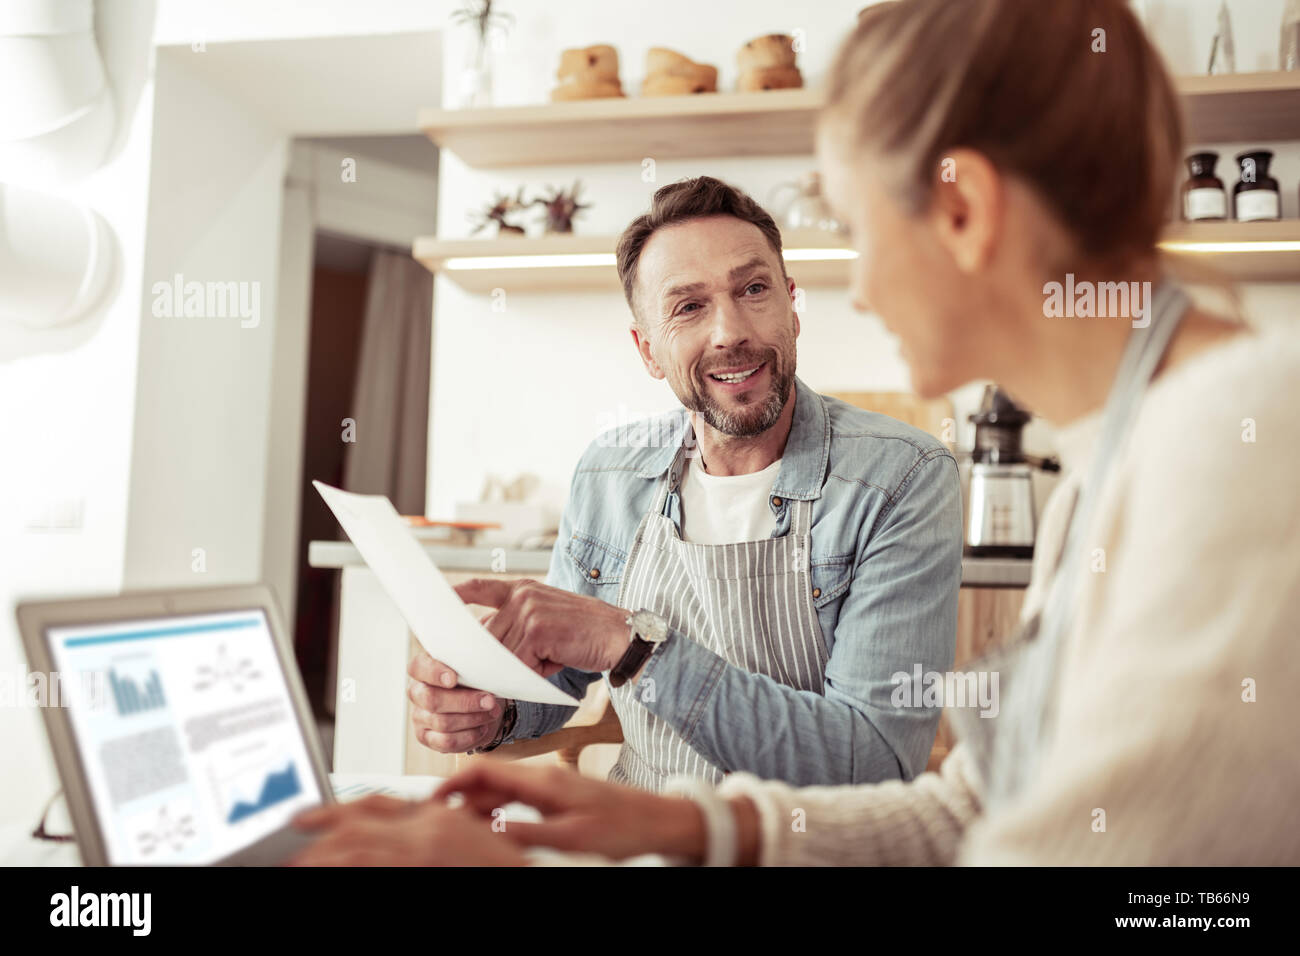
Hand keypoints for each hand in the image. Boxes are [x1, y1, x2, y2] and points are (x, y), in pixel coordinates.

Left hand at [288, 795, 526, 865]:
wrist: (536, 874)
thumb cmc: (504, 865)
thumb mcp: (468, 838)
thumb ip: (435, 831)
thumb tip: (400, 840)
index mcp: (435, 817)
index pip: (376, 803)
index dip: (336, 808)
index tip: (306, 817)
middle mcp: (425, 829)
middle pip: (358, 822)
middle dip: (319, 829)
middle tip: (288, 839)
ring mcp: (421, 852)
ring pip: (355, 849)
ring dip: (321, 856)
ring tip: (293, 863)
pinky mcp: (421, 868)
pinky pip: (369, 869)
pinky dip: (344, 869)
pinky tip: (324, 872)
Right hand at [407, 650, 504, 752]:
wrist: (480, 704)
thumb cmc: (475, 678)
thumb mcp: (474, 663)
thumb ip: (474, 656)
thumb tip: (487, 646)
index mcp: (424, 668)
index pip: (418, 667)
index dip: (434, 673)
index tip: (454, 678)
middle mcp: (417, 692)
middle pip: (431, 699)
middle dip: (464, 702)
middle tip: (490, 700)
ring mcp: (420, 716)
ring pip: (442, 722)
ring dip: (473, 719)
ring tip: (492, 712)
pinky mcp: (427, 737)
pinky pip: (446, 742)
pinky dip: (469, 736)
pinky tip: (482, 728)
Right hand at [434, 761, 706, 860]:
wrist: (660, 820)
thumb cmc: (623, 827)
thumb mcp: (571, 837)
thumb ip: (525, 831)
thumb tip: (484, 831)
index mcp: (542, 781)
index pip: (483, 770)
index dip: (450, 783)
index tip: (427, 802)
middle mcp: (542, 778)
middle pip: (485, 781)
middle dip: (456, 798)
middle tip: (433, 822)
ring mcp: (549, 787)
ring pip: (498, 792)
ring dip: (474, 806)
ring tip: (454, 829)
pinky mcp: (557, 798)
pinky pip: (515, 800)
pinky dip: (495, 812)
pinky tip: (488, 829)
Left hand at [454, 578, 630, 676]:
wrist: (619, 636)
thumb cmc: (583, 636)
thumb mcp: (546, 625)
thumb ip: (516, 630)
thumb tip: (483, 655)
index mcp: (523, 589)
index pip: (482, 587)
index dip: (458, 594)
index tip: (439, 600)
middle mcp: (523, 595)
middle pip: (487, 633)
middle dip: (488, 659)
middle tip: (492, 676)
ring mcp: (529, 610)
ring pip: (501, 651)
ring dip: (511, 670)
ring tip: (534, 672)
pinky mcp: (538, 629)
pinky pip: (517, 662)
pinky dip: (526, 675)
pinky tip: (545, 672)